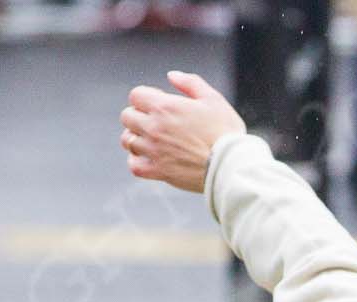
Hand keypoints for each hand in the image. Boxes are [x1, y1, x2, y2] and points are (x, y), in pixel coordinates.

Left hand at [122, 72, 245, 193]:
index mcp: (165, 106)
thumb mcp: (213, 99)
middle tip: (155, 122)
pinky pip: (133, 164)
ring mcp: (153, 150)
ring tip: (152, 140)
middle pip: (126, 116)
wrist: (230, 166)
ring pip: (127, 140)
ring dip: (136, 138)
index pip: (135, 95)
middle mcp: (154, 127)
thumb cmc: (225, 132)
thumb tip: (171, 75)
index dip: (145, 98)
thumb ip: (190, 83)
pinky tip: (149, 158)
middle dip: (138, 116)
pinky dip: (137, 160)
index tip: (158, 105)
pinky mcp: (157, 171)